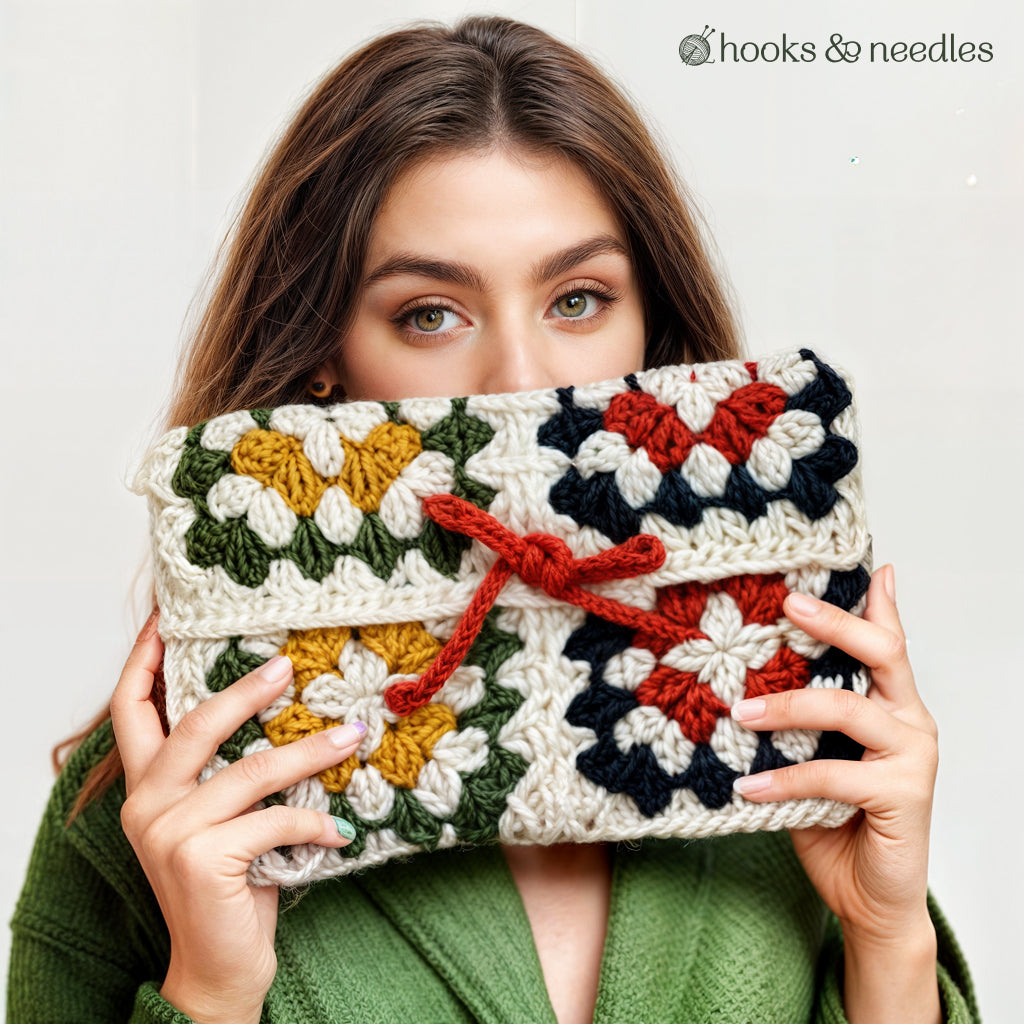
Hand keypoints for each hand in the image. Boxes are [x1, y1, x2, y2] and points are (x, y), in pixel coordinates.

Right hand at [111, 608, 362, 1023]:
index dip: (145, 662)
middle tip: (288, 664)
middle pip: (195, 725)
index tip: (168, 619)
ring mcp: (168, 833)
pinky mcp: (201, 860)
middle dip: (244, 690)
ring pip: (252, 770)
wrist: (219, 969)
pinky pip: (276, 821)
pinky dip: (315, 823)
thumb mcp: (224, 820)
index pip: (131, 712)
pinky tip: (339, 830)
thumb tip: (289, 706)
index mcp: (145, 789)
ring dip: (311, 752)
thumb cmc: (231, 885)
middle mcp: (146, 806)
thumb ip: (232, 772)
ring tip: (352, 733)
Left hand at [730, 565, 940, 1022]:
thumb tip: (741, 684)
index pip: (884, 640)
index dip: (869, 601)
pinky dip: (785, 779)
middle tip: (787, 604)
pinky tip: (747, 787)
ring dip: (787, 706)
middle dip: (834, 622)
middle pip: (881, 652)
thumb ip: (796, 720)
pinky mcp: (903, 795)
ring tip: (739, 711)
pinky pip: (833, 776)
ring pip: (848, 708)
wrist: (868, 899)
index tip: (845, 566)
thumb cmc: (834, 823)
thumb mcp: (808, 758)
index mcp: (888, 702)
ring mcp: (911, 756)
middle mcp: (908, 719)